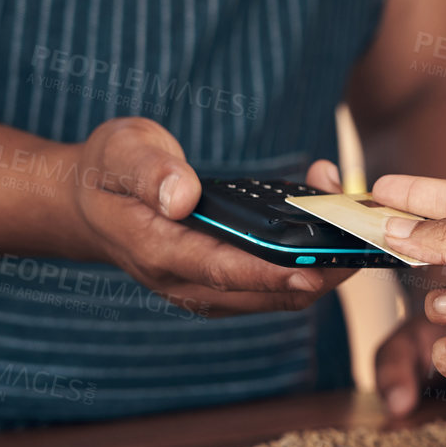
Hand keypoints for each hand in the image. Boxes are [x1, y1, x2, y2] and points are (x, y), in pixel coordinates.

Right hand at [72, 117, 348, 315]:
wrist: (85, 199)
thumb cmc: (107, 170)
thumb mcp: (122, 151)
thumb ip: (150, 171)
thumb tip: (183, 195)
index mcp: (157, 249)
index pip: (222, 270)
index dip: (270, 274)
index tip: (314, 270)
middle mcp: (181, 279)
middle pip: (259, 293)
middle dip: (314, 274)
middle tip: (360, 245)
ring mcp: (199, 286)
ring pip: (270, 295)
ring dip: (316, 270)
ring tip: (353, 232)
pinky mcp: (215, 280)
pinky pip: (265, 283)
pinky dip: (301, 264)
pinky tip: (325, 229)